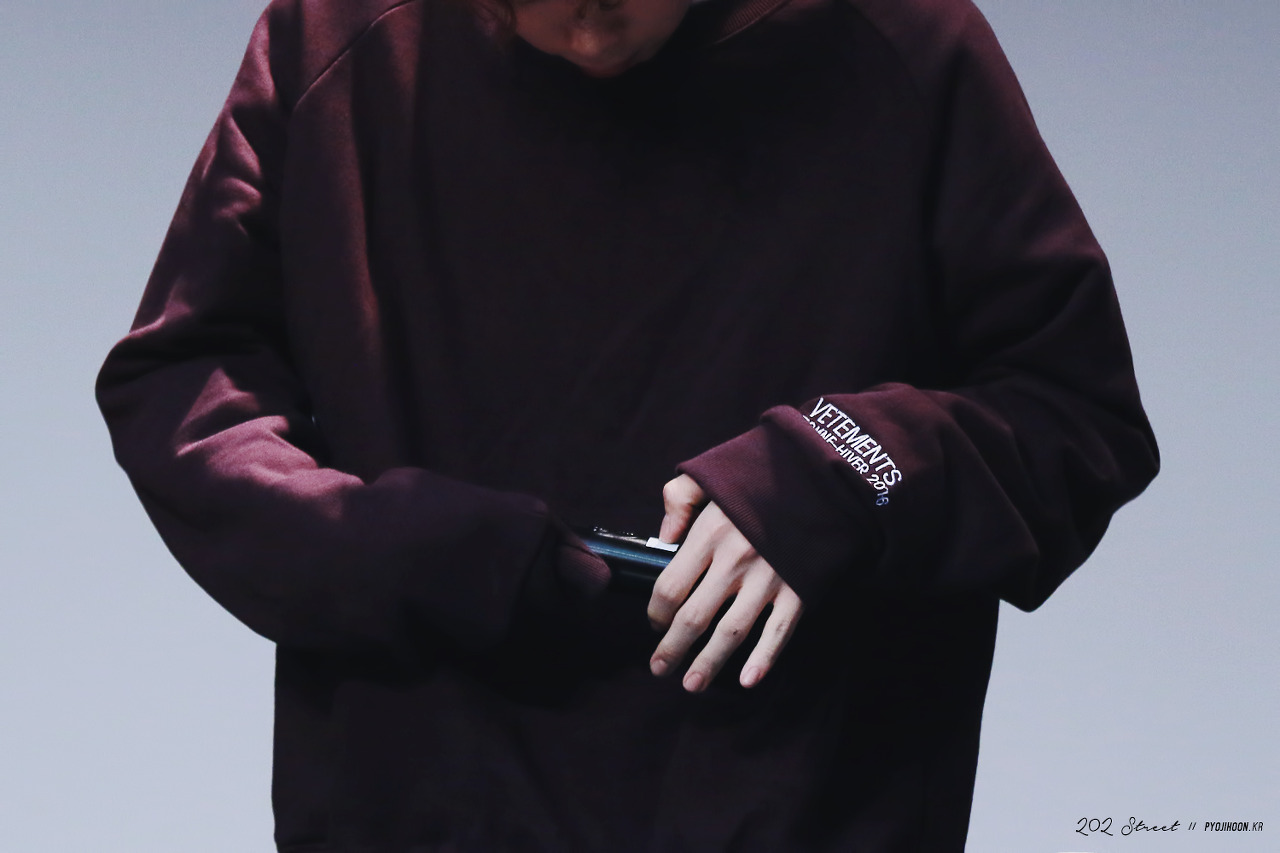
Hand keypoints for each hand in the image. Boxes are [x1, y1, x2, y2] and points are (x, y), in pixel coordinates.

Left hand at [647, 475, 802, 691]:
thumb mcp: (712, 473)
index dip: (656, 612)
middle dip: (672, 649)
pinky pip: (779, 632)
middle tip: (659, 668)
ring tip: (692, 684)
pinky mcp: (799, 590)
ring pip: (730, 633)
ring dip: (708, 663)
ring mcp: (768, 579)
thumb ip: (679, 498)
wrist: (822, 474)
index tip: (655, 623)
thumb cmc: (761, 474)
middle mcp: (734, 561)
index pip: (669, 587)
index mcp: (709, 533)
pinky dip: (764, 660)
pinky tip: (748, 680)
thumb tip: (664, 533)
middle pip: (693, 618)